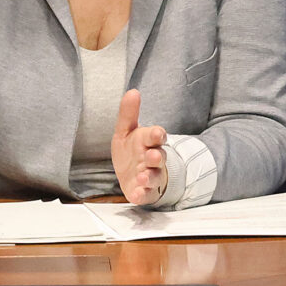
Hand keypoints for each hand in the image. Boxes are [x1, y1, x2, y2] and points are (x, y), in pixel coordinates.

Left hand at [111, 90, 168, 206]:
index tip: (158, 134)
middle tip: (153, 156)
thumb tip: (132, 91)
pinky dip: (142, 194)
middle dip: (157, 157)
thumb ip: (128, 113)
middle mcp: (152, 159)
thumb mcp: (125, 131)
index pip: (156, 136)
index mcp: (148, 142)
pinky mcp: (144, 192)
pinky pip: (146, 194)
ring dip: (150, 177)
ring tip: (142, 177)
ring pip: (155, 177)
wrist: (132, 174)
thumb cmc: (131, 150)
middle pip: (159, 157)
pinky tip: (137, 194)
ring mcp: (150, 176)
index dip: (158, 135)